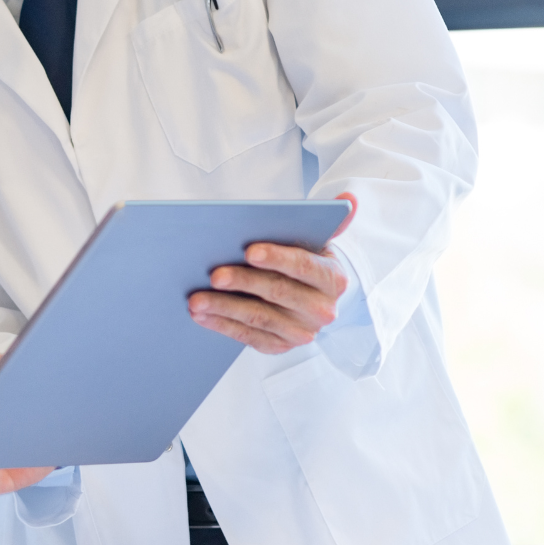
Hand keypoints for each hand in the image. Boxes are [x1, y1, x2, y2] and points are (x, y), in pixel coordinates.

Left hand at [187, 192, 356, 353]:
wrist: (313, 299)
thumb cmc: (306, 263)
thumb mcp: (319, 241)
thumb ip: (332, 221)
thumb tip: (347, 199)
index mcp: (332, 279)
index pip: (304, 266)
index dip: (277, 258)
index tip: (249, 251)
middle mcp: (322, 309)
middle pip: (278, 292)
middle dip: (243, 282)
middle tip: (214, 275)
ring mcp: (301, 331)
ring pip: (259, 317)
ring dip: (225, 308)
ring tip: (196, 299)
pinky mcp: (280, 345)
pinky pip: (248, 336)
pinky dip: (222, 325)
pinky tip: (200, 315)